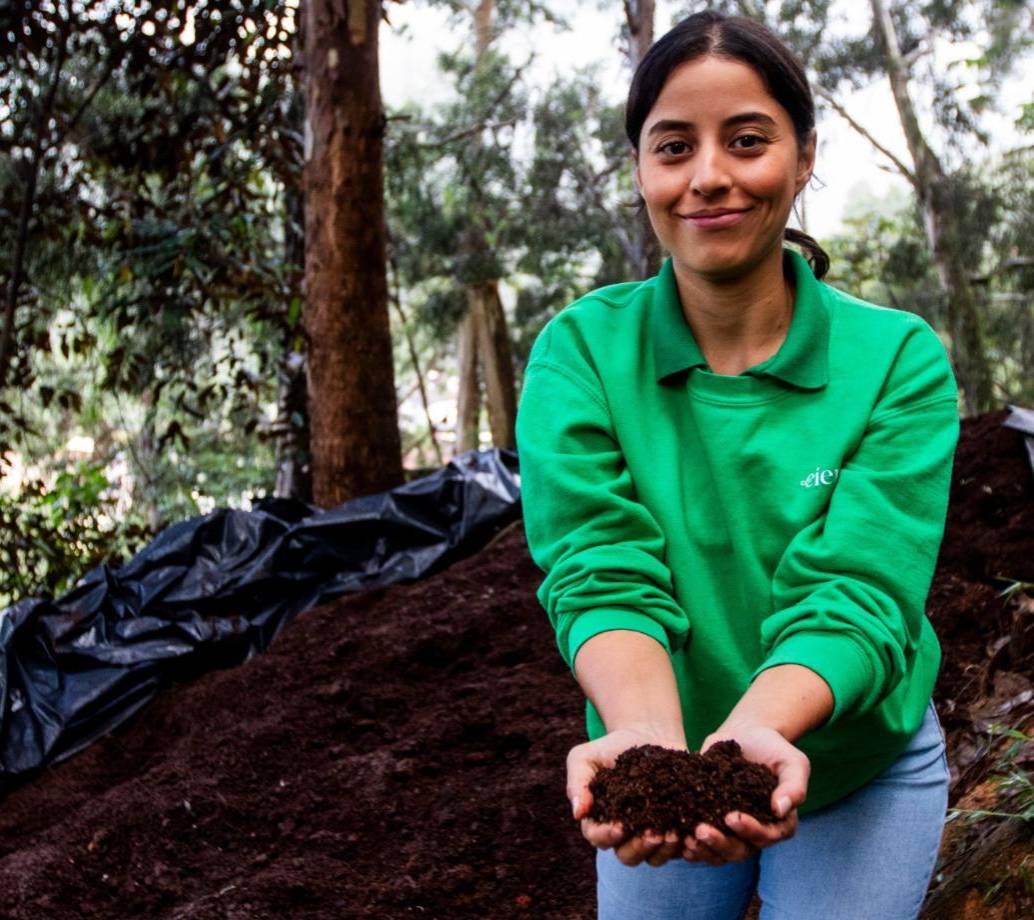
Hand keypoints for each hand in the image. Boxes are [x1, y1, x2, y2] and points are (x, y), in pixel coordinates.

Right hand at [567, 726, 688, 868]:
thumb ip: (578, 783)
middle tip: (653, 833)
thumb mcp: (585, 757)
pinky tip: (689, 833)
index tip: (620, 826)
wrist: (645, 734)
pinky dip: (684, 845)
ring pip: (654, 858)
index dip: (607, 836)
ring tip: (673, 833)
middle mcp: (624, 835)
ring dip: (663, 850)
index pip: (598, 837)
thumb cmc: (610, 748)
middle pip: (627, 856)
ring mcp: (649, 835)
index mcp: (598, 821)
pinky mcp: (673, 829)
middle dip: (639, 848)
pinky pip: (679, 848)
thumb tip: (577, 813)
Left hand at [680, 723, 809, 866]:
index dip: (750, 831)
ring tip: (687, 839)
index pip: (767, 836)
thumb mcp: (792, 762)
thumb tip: (780, 809)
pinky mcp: (712, 820)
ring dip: (703, 850)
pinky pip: (702, 842)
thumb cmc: (773, 748)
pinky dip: (691, 845)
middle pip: (740, 850)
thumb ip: (794, 786)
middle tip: (701, 830)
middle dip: (720, 843)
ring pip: (719, 852)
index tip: (732, 817)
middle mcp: (756, 832)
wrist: (746, 733)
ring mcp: (732, 830)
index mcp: (779, 823)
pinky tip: (677, 838)